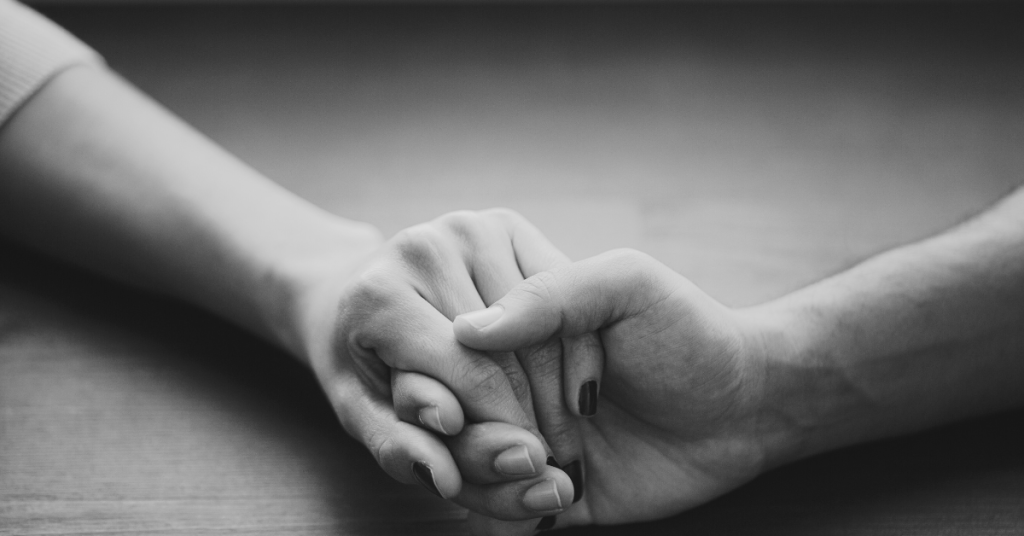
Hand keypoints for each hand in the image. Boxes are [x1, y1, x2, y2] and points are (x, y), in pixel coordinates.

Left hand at [288, 209, 597, 518]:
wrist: (354, 292)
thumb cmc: (360, 360)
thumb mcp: (364, 413)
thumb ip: (400, 448)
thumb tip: (445, 479)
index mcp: (380, 295)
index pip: (468, 375)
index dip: (508, 429)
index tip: (529, 466)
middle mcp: (425, 248)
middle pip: (509, 349)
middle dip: (533, 411)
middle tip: (546, 456)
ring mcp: (469, 226)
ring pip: (541, 321)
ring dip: (555, 381)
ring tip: (553, 424)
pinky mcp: (504, 221)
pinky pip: (558, 290)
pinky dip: (568, 340)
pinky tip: (560, 381)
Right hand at [455, 249, 790, 531]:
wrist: (747, 409)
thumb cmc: (689, 333)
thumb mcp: (626, 286)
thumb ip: (549, 293)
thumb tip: (467, 329)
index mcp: (520, 324)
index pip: (446, 346)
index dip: (443, 374)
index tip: (459, 399)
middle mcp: (511, 378)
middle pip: (441, 408)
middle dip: (469, 432)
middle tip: (528, 441)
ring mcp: (524, 432)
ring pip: (458, 462)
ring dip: (489, 472)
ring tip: (549, 467)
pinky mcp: (544, 485)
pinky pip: (496, 505)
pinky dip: (511, 505)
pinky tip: (561, 491)